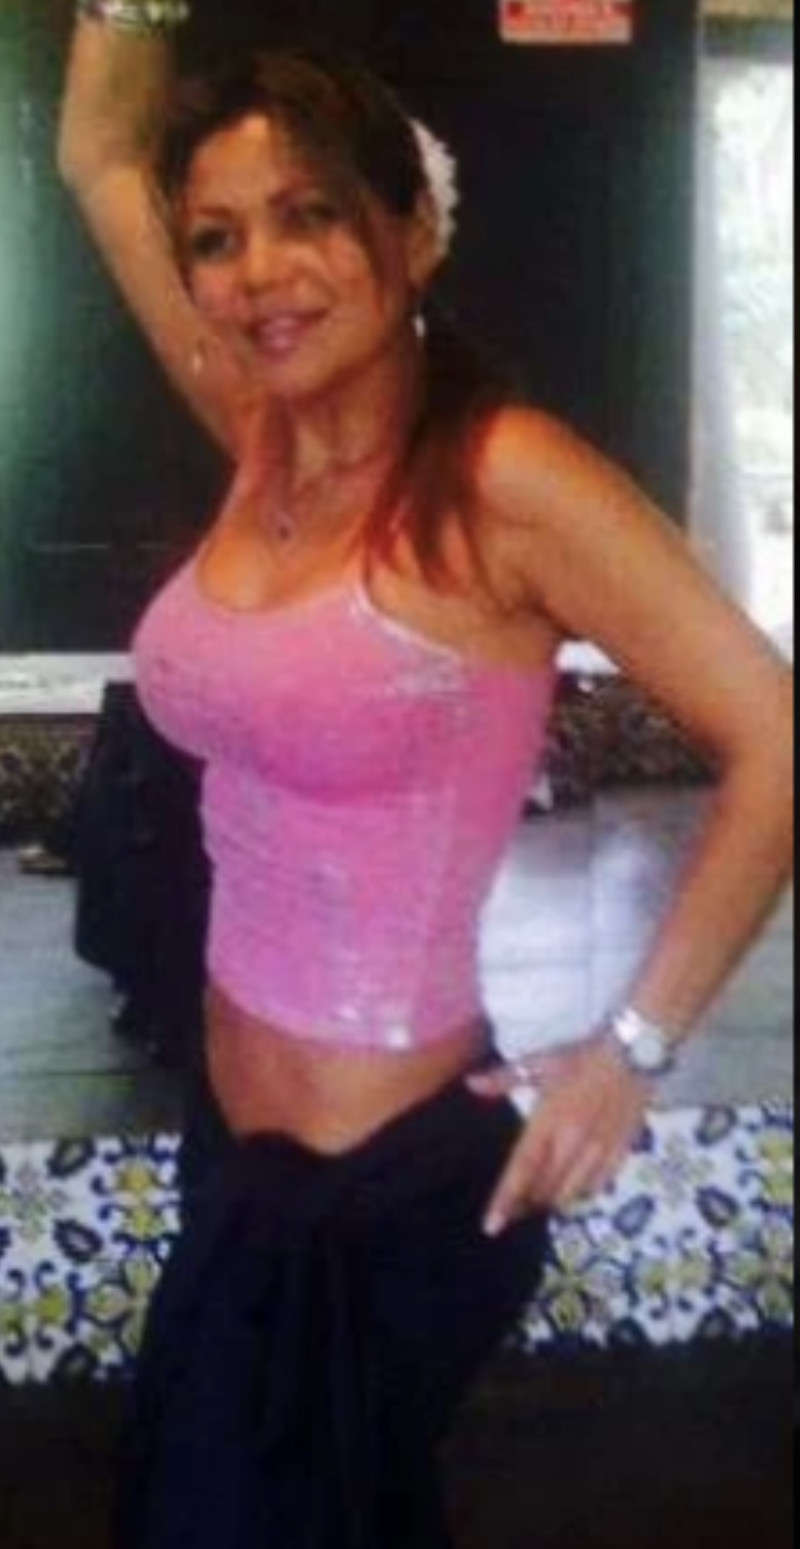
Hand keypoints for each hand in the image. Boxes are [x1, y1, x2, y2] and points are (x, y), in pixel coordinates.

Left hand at [467, 1034, 651, 1233]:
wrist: (634, 1053)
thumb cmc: (582, 1057)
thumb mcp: (540, 1063)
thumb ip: (504, 1078)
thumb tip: (471, 1083)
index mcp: (547, 1121)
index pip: (521, 1170)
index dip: (505, 1200)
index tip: (492, 1226)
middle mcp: (571, 1142)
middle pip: (544, 1190)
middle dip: (526, 1204)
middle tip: (514, 1207)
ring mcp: (598, 1150)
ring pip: (570, 1194)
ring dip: (552, 1201)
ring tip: (540, 1200)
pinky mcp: (620, 1152)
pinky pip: (597, 1186)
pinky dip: (581, 1193)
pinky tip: (574, 1188)